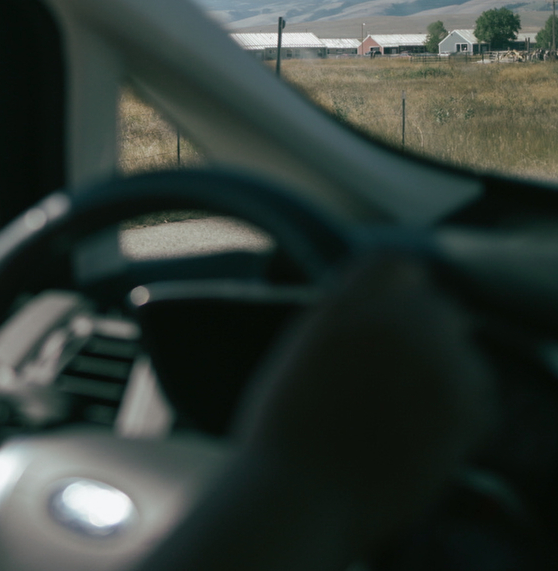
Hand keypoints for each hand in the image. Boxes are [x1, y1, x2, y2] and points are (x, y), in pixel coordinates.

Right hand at [233, 254, 493, 547]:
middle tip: (399, 368)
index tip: (387, 312)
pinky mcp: (467, 408)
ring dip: (444, 367)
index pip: (396, 267)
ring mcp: (438, 364)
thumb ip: (342, 321)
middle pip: (437, 306)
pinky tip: (426, 428)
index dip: (393, 290)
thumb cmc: (282, 430)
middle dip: (421, 331)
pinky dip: (460, 406)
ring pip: (463, 349)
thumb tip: (373, 315)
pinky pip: (479, 392)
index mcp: (348, 302)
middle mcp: (399, 321)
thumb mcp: (299, 350)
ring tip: (409, 406)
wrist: (304, 493)